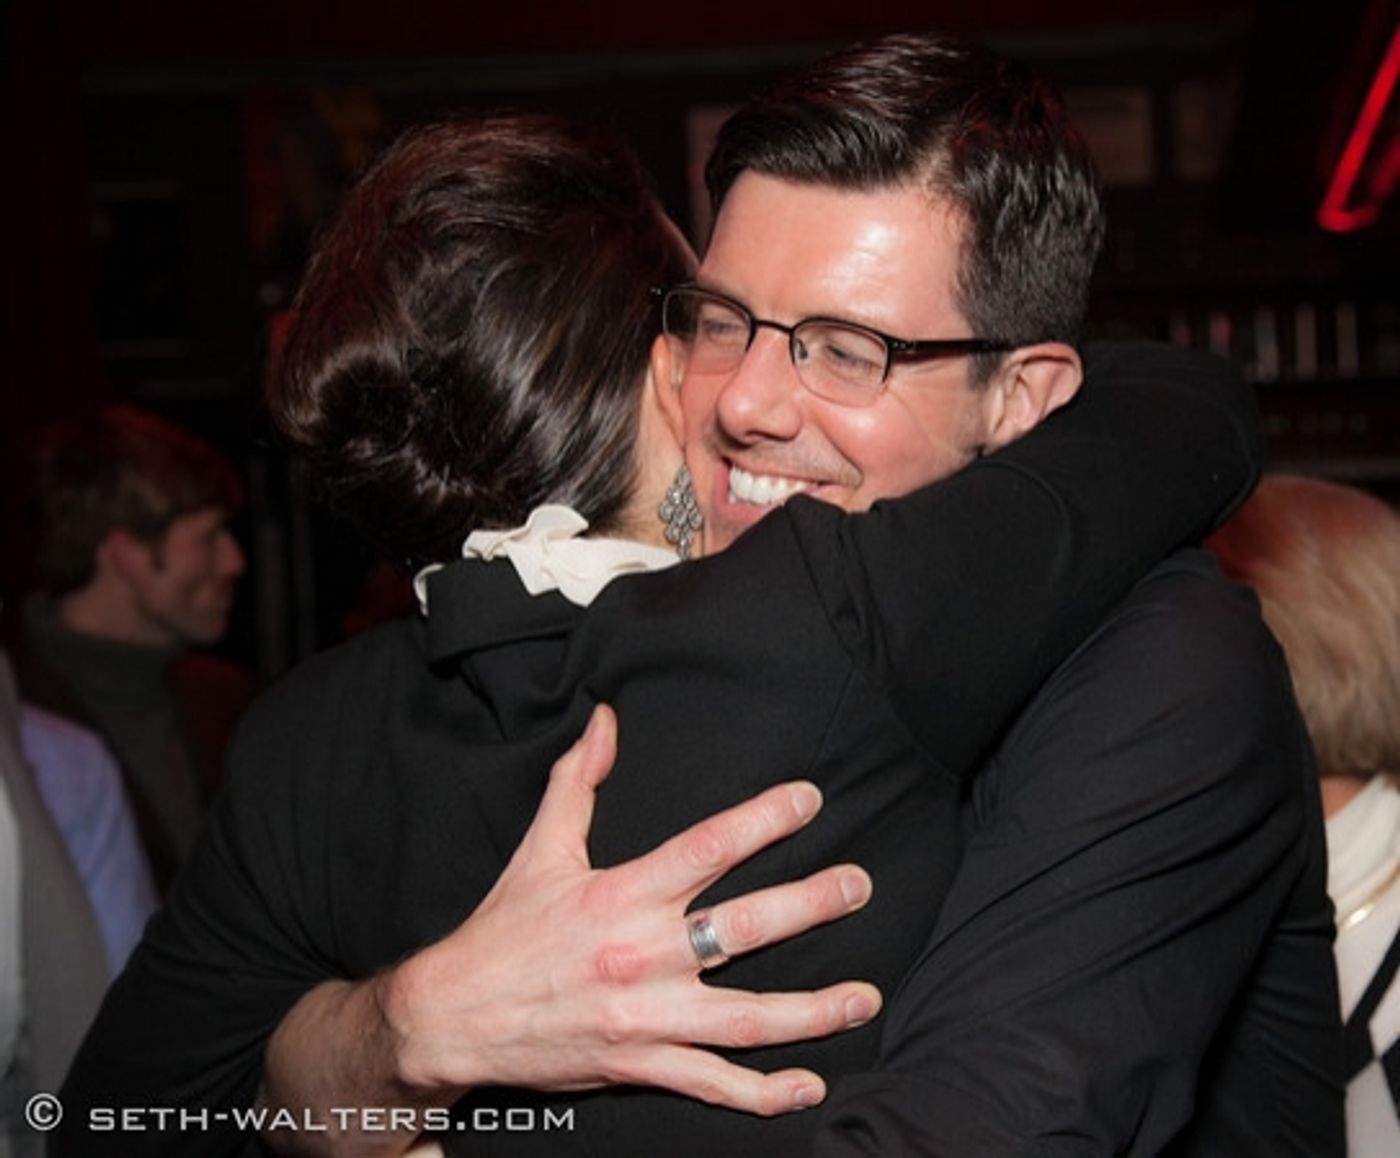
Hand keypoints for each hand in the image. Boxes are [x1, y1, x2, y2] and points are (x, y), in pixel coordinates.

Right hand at [382, 703, 879, 1115]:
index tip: (809, 800)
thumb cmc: (502, 931)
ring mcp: (646, 1016)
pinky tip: (809, 1085)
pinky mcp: (640, 1065)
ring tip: (867, 995)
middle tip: (860, 886)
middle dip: (811, 905)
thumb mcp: (540, 847)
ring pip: (746, 1017)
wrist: (451, 1018)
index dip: (763, 820)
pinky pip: (712, 1083)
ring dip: (813, 1010)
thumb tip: (605, 719)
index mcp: (621, 893)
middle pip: (743, 928)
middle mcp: (641, 954)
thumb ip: (579, 780)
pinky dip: (763, 1092)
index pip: (706, 847)